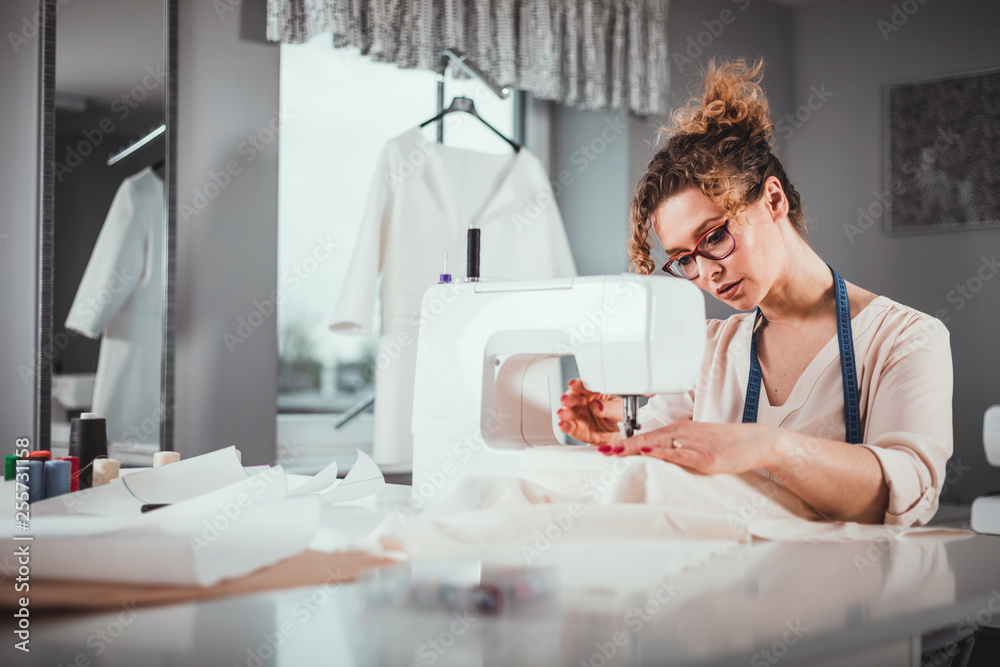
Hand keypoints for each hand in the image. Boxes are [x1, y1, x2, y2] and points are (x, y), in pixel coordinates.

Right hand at [557, 378, 622, 445]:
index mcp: (595, 392)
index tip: (573, 384)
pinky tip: (563, 425)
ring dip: (564, 412)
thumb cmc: (618, 418)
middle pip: (573, 397)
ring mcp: (578, 414)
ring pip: (568, 411)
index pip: (585, 385)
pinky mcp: (575, 427)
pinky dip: (564, 425)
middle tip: (566, 399)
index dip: (578, 384)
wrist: (617, 435)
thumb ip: (609, 407)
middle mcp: (584, 401)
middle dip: (568, 398)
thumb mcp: (619, 411)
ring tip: (562, 414)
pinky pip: (568, 426)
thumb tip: (599, 405)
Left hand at [608, 419, 779, 474]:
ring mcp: (695, 445)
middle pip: (647, 439)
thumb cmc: (728, 443)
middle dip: (623, 445)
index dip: (625, 442)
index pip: (646, 436)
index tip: (606, 448)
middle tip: (601, 451)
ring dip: (635, 448)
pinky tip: (650, 453)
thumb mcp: (697, 442)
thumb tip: (656, 454)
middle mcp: (684, 434)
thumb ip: (677, 447)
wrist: (757, 442)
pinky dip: (663, 453)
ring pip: (659, 445)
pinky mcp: (707, 456)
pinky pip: (681, 454)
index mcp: (680, 430)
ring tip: (615, 452)